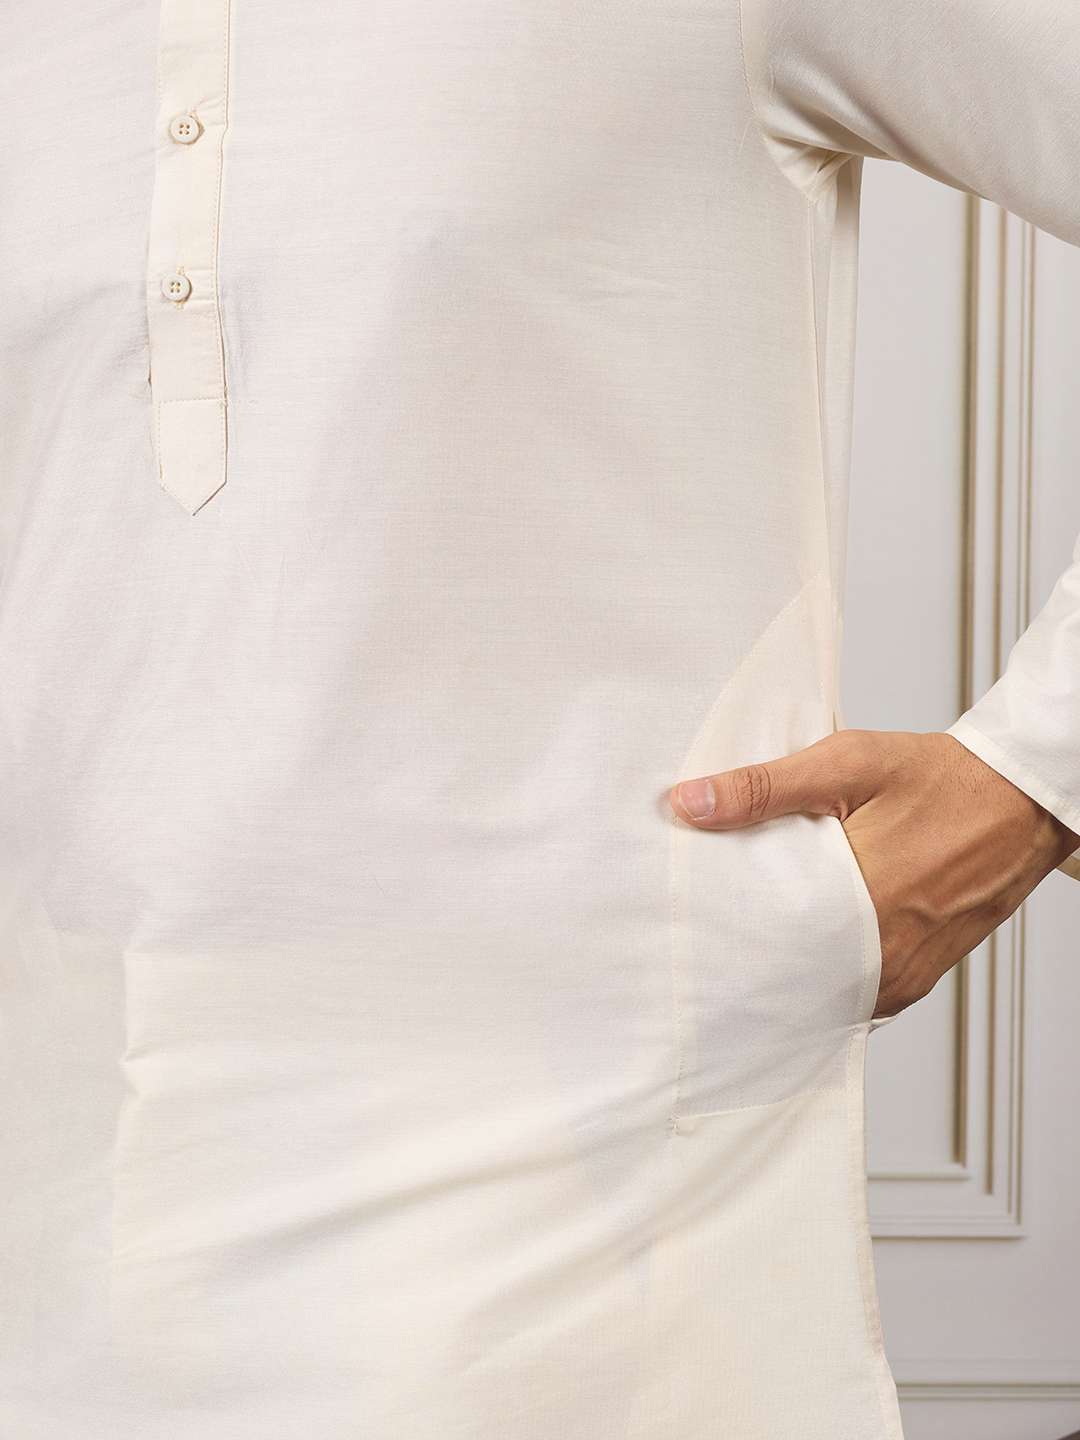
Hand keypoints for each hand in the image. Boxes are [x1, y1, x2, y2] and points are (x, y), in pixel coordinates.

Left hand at [667, 729, 1078, 1020]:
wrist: (1020, 801)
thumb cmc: (940, 779)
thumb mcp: (847, 764)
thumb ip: (764, 787)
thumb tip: (691, 803)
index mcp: (865, 900)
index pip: (764, 941)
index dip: (720, 933)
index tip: (686, 920)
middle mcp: (887, 953)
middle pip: (787, 975)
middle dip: (745, 957)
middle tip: (704, 934)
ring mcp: (903, 975)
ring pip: (819, 992)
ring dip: (784, 969)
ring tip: (746, 939)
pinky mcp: (914, 979)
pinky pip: (852, 992)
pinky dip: (822, 973)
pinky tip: (797, 945)